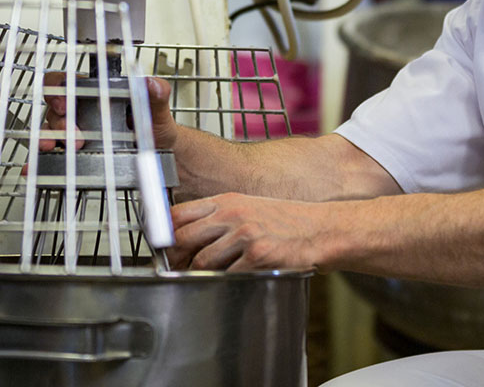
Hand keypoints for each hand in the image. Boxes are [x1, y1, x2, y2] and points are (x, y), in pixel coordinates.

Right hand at [22, 72, 179, 174]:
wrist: (160, 155)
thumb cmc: (155, 127)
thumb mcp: (157, 111)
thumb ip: (157, 95)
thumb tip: (152, 83)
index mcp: (99, 94)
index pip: (69, 82)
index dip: (59, 88)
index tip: (65, 103)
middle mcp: (83, 110)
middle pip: (56, 107)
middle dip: (59, 120)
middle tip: (74, 135)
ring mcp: (77, 131)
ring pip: (51, 128)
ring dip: (49, 137)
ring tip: (56, 147)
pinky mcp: (76, 152)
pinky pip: (53, 152)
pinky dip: (42, 157)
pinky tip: (39, 163)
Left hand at [169, 192, 324, 271]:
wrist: (321, 229)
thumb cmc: (286, 221)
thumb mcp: (249, 208)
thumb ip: (219, 219)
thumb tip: (187, 239)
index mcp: (227, 200)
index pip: (179, 213)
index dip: (164, 233)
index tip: (162, 247)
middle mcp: (233, 215)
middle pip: (183, 238)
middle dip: (175, 258)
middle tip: (177, 269)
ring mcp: (246, 235)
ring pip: (202, 262)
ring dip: (200, 275)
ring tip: (209, 278)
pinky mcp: (259, 257)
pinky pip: (228, 276)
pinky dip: (226, 283)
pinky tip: (235, 280)